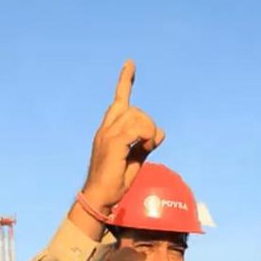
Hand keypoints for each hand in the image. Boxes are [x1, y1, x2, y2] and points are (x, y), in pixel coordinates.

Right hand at [80, 60, 164, 214]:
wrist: (99, 197)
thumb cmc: (115, 182)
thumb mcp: (135, 160)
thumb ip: (145, 144)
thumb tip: (160, 132)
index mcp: (108, 130)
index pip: (119, 100)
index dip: (125, 81)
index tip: (130, 64)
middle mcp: (106, 129)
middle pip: (133, 108)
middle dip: (148, 123)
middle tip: (150, 143)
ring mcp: (107, 134)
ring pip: (137, 116)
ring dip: (149, 130)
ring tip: (147, 147)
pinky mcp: (112, 143)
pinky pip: (136, 129)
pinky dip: (146, 136)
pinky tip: (146, 147)